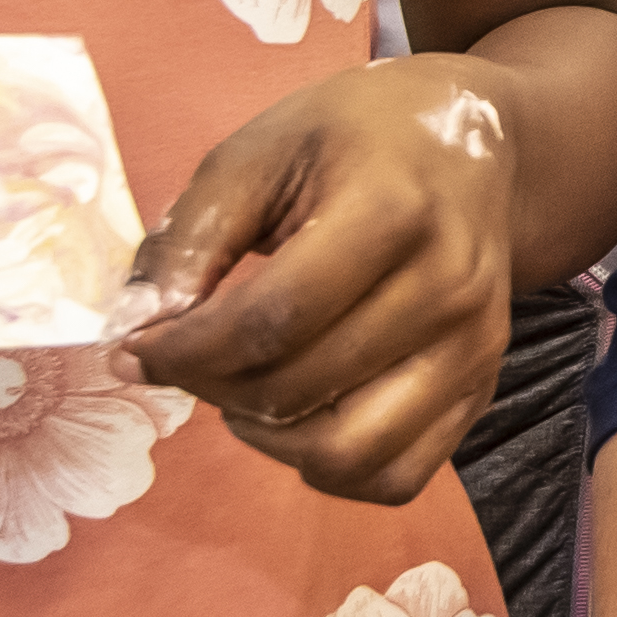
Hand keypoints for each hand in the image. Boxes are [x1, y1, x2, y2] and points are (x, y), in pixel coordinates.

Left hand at [116, 59, 524, 501]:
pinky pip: (395, 477)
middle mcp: (447, 290)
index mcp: (392, 212)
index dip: (185, 349)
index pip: (272, 320)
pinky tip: (296, 415)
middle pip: (300, 387)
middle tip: (181, 357)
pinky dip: (329, 467)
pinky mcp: (481, 391)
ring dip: (268, 437)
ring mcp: (473, 350)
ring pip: (349, 454)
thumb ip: (192, 236)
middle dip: (211, 386)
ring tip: (240, 387)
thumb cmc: (355, 139)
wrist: (478, 147)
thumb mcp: (259, 152)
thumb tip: (138, 327)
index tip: (136, 347)